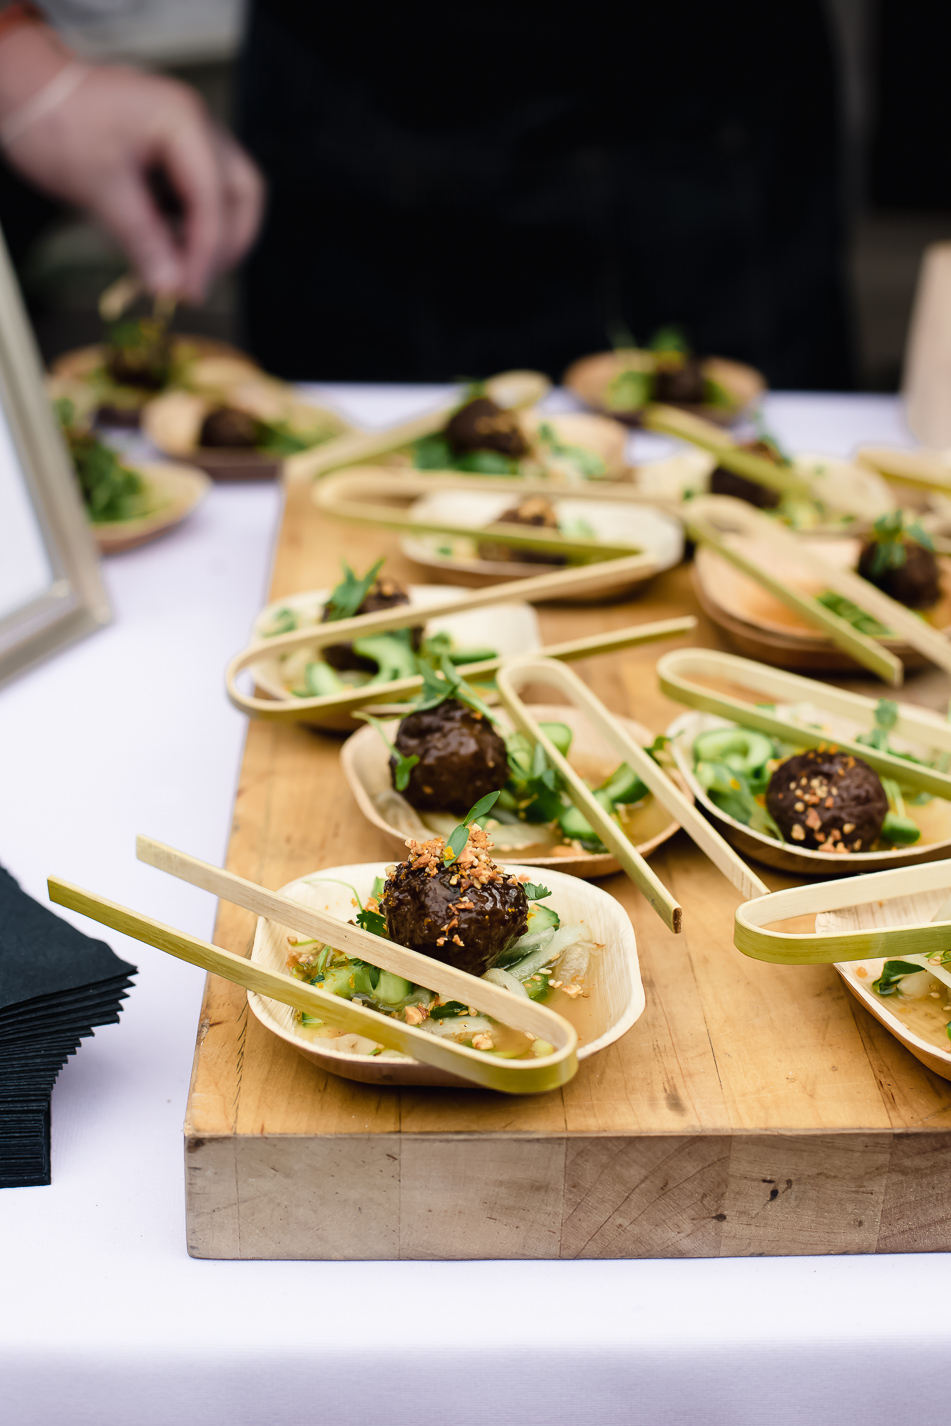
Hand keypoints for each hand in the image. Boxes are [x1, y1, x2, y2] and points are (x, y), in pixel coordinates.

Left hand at [0, 23, 263, 299]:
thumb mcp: (98, 185)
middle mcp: (198, 125)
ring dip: (214, 238)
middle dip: (226, 245)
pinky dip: (193, 228)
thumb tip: (171, 285)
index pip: (214, 198)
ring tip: (180, 269)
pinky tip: (167, 247)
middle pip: (241, 195)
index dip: (207, 251)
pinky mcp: (178, 154)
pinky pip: (203, 197)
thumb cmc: (56, 121)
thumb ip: (141, 238)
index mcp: (182, 120)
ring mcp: (192, 138)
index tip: (189, 290)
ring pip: (229, 197)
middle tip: (196, 282)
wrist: (29, 94)